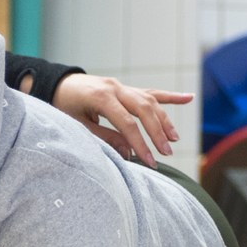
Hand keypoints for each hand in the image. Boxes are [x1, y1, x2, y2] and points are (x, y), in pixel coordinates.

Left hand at [50, 74, 191, 163]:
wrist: (57, 85)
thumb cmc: (63, 107)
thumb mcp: (77, 125)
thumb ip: (103, 137)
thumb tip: (128, 153)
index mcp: (100, 96)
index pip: (126, 123)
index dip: (139, 143)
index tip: (149, 161)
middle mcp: (114, 88)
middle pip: (143, 110)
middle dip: (156, 132)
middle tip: (166, 153)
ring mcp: (121, 86)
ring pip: (150, 101)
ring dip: (164, 120)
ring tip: (173, 139)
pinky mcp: (125, 88)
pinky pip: (151, 92)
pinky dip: (170, 97)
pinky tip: (188, 98)